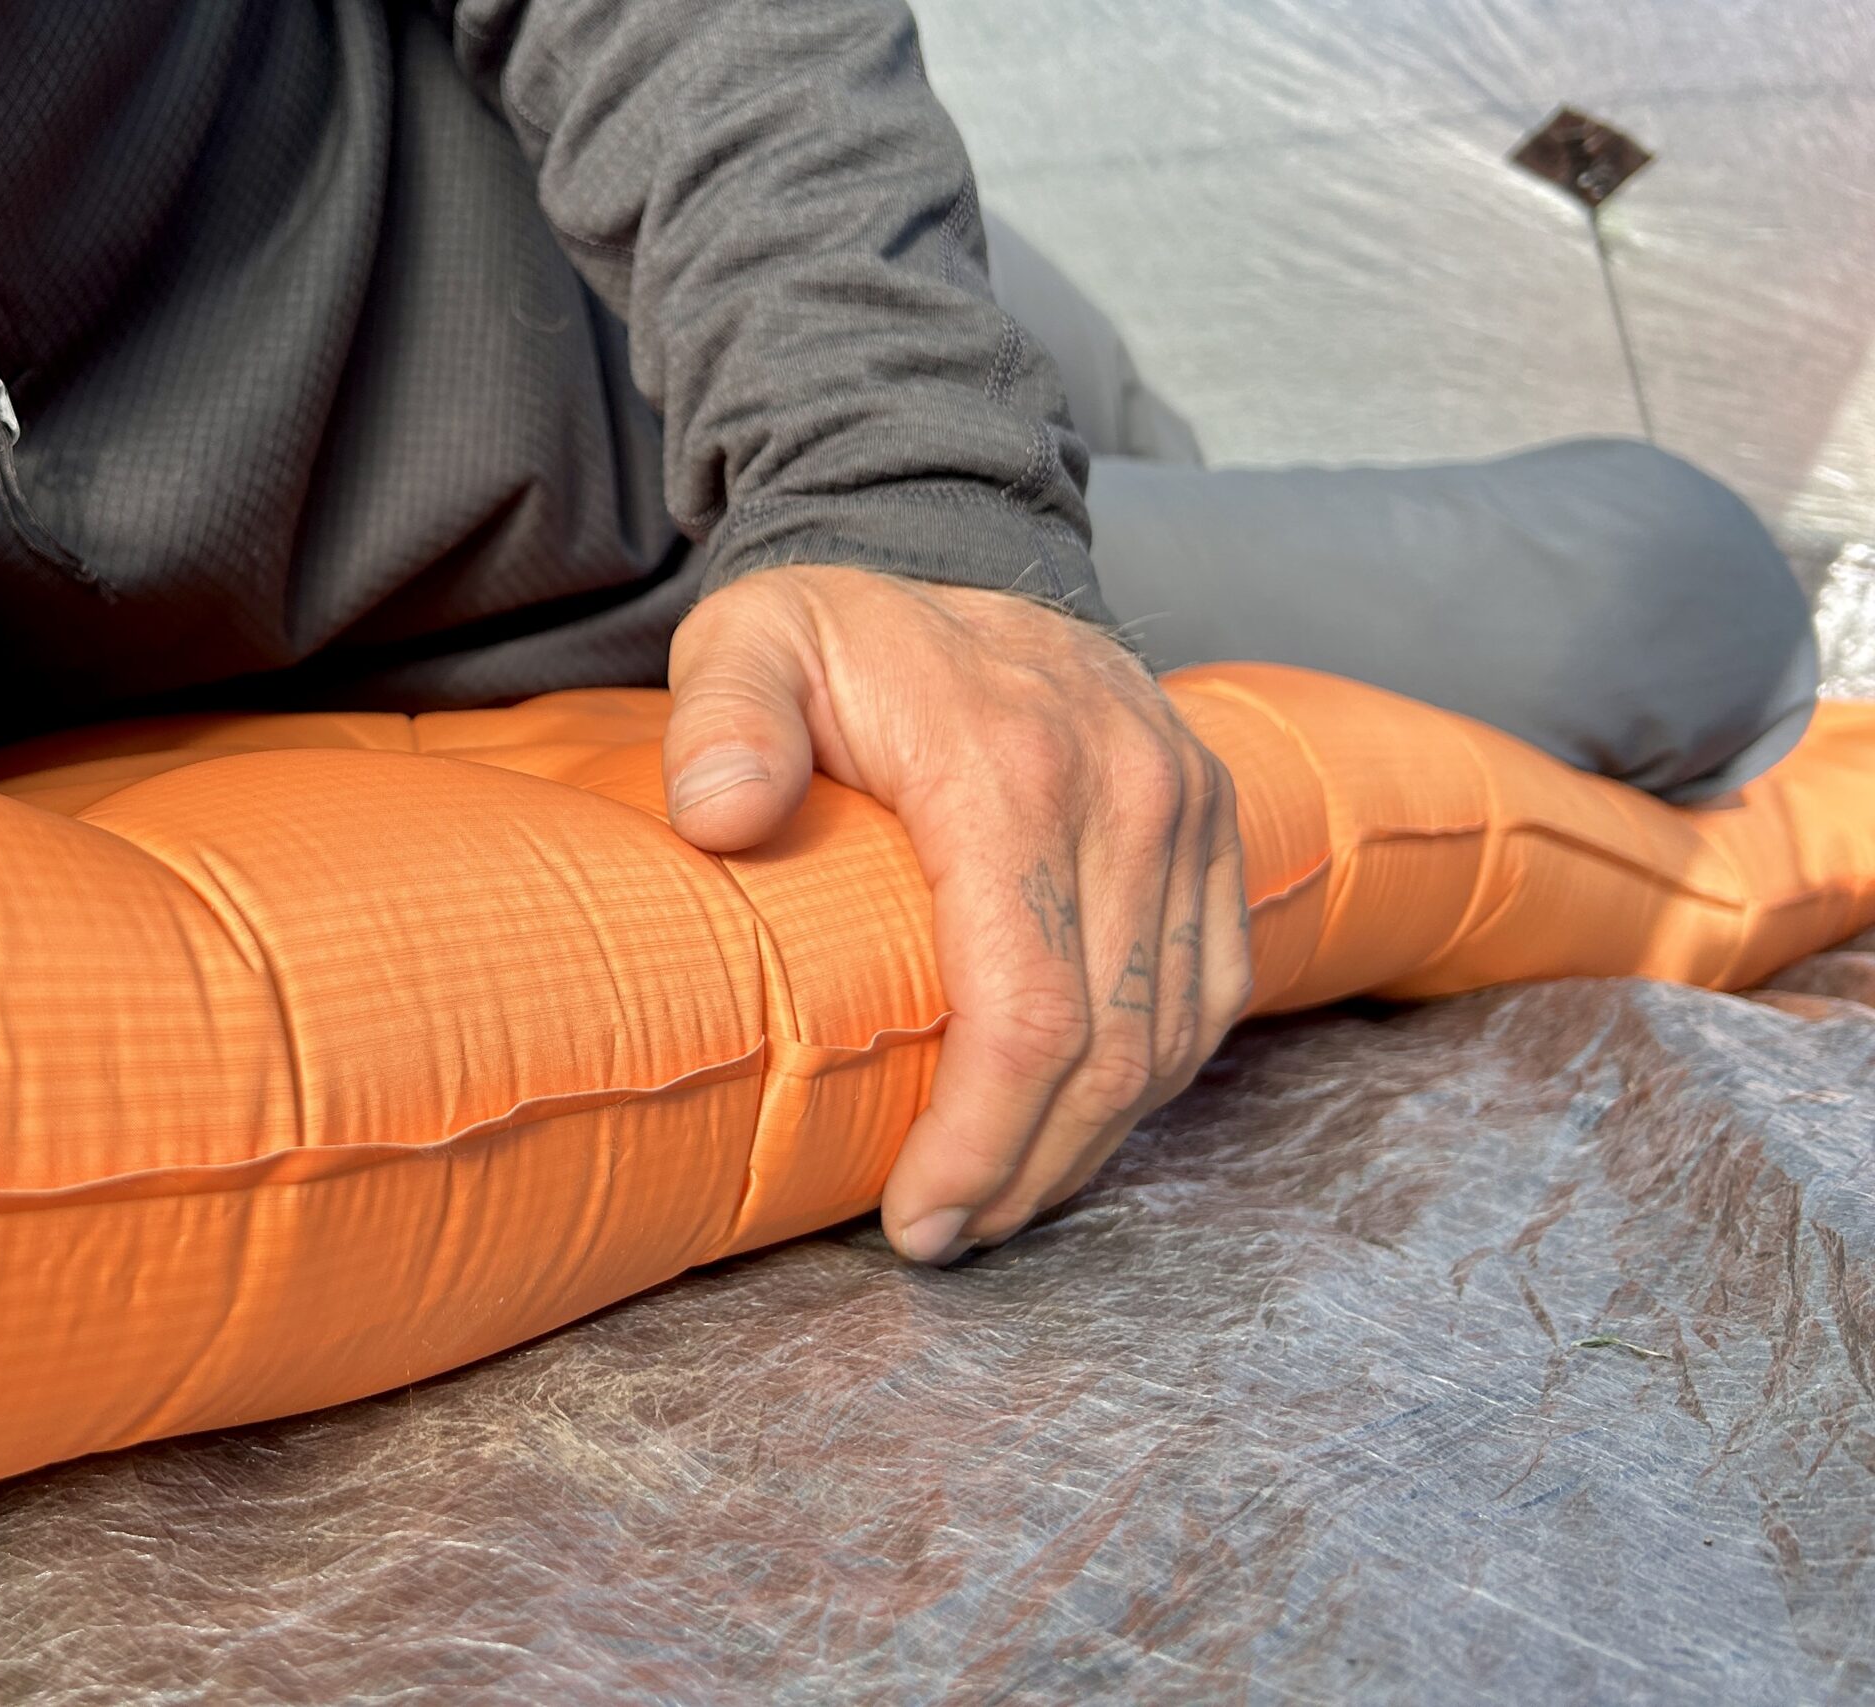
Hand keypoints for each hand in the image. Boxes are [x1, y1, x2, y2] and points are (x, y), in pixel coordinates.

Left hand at [665, 564, 1251, 1262]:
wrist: (955, 545)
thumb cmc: (834, 633)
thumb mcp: (744, 644)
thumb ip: (723, 723)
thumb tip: (719, 819)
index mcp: (1016, 768)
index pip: (1029, 1010)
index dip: (981, 1139)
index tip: (915, 1222)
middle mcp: (1131, 790)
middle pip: (1110, 1048)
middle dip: (1030, 1171)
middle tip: (944, 1238)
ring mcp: (1189, 807)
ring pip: (1174, 1037)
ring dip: (1092, 1144)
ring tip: (1000, 1203)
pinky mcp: (1217, 822)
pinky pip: (1215, 991)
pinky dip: (1152, 1079)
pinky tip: (1077, 1123)